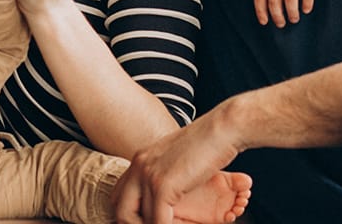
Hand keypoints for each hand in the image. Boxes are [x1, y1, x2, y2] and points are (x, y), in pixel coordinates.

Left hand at [113, 109, 242, 223]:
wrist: (223, 128)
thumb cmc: (208, 142)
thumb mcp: (176, 157)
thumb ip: (164, 172)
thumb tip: (165, 191)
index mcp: (140, 159)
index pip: (118, 195)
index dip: (128, 214)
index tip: (145, 220)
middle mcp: (139, 165)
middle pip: (120, 209)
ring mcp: (149, 175)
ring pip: (139, 219)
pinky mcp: (163, 185)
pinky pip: (158, 221)